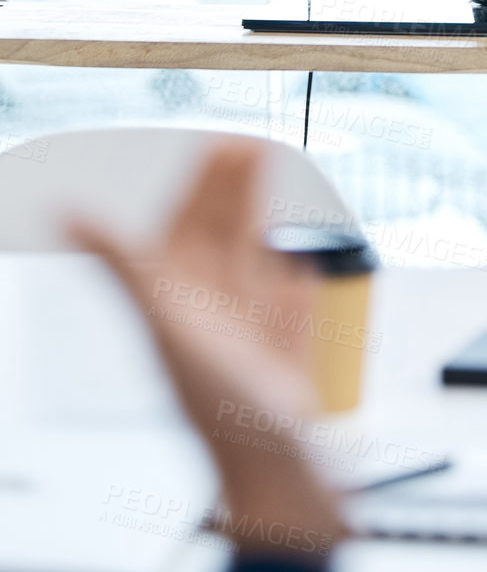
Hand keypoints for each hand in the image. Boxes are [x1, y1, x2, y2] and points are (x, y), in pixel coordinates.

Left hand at [68, 141, 344, 561]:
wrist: (275, 462)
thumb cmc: (217, 403)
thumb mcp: (164, 320)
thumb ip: (120, 264)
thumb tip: (68, 215)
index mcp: (176, 302)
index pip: (182, 230)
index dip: (198, 186)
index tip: (217, 144)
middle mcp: (209, 315)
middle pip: (217, 241)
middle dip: (231, 194)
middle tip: (248, 147)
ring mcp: (248, 337)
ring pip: (251, 267)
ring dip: (262, 223)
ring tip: (274, 186)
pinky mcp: (285, 358)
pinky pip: (288, 311)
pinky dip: (294, 285)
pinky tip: (300, 265)